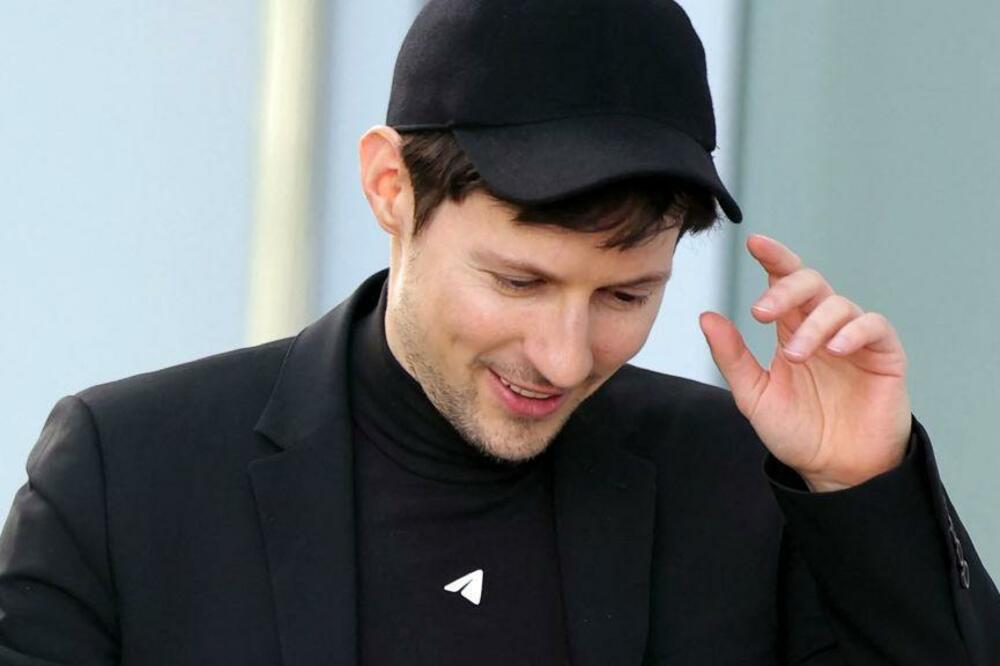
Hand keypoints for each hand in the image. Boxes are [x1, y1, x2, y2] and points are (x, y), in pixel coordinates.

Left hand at [699, 234, 911, 491]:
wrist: (834, 472)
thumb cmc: (797, 432)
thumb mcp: (754, 395)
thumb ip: (732, 357)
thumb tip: (706, 316)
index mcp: (791, 330)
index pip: (783, 283)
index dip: (774, 258)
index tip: (754, 243)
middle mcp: (822, 327)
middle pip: (810, 283)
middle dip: (784, 289)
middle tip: (761, 313)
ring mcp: (854, 339)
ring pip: (839, 304)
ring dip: (813, 325)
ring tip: (794, 355)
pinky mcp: (884, 355)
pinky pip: (874, 326)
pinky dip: (854, 331)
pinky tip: (836, 348)